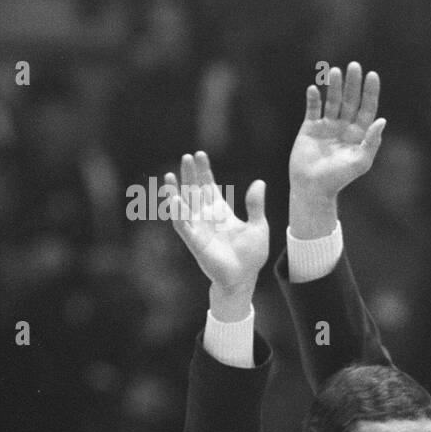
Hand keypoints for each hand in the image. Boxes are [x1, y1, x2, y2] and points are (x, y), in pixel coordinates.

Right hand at [166, 152, 267, 294]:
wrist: (245, 277)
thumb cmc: (251, 254)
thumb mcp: (259, 226)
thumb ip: (256, 205)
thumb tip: (259, 182)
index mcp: (221, 211)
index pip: (209, 185)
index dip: (204, 170)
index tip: (200, 154)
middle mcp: (206, 216)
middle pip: (194, 190)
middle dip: (190, 174)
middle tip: (186, 157)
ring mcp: (198, 228)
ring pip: (182, 205)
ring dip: (175, 191)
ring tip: (171, 175)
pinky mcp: (194, 241)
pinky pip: (182, 225)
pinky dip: (177, 212)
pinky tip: (174, 199)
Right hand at [289, 61, 385, 200]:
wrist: (313, 187)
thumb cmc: (339, 178)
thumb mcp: (360, 161)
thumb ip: (371, 142)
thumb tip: (382, 121)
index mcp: (359, 134)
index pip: (367, 108)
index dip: (370, 92)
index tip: (372, 75)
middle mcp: (344, 127)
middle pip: (350, 100)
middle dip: (353, 84)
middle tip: (354, 65)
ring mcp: (327, 126)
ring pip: (332, 101)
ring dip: (334, 86)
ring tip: (335, 71)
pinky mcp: (310, 128)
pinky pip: (313, 109)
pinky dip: (313, 99)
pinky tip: (315, 89)